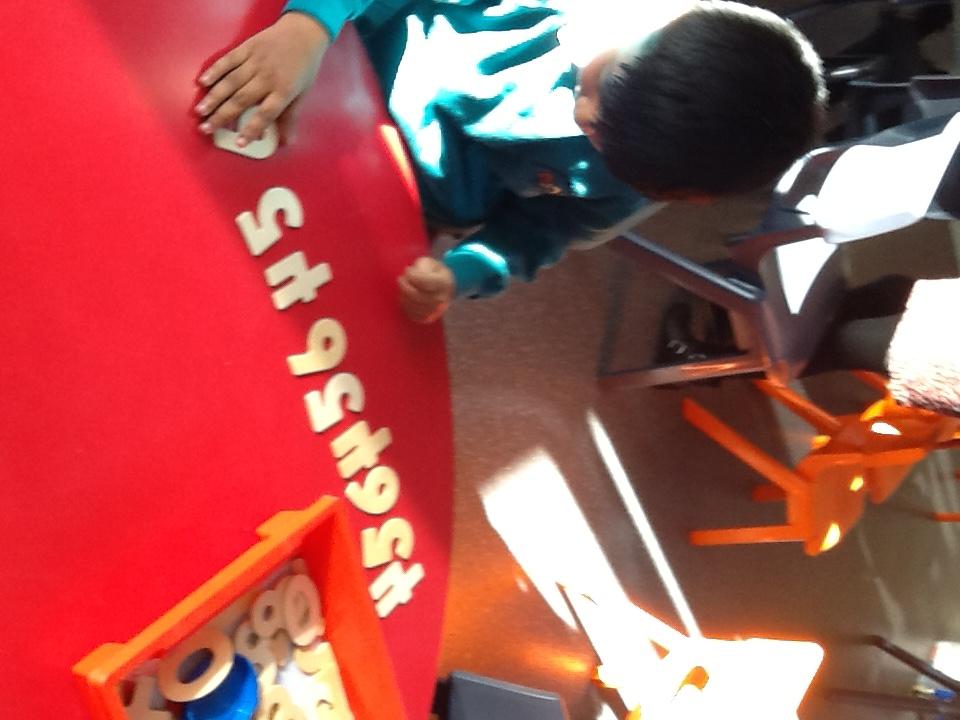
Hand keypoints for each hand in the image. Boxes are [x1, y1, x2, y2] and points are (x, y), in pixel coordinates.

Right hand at [196, 12, 329, 145]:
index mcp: (283, 91)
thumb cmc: (303, 66)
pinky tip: (202, 82)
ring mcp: (255, 61)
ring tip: (201, 111)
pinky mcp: (247, 48)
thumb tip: (285, 142)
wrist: (303, 32)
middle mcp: (267, 77)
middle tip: (206, 128)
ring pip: (231, 82)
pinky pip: (228, 61)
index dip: (251, 129)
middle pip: (241, 100)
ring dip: (214, 97)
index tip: (239, 143)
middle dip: (222, 116)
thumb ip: (290, 118)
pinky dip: (215, 71)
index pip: (265, 115)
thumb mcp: (302, 94)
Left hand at [398, 257, 454, 322]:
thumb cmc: (432, 272)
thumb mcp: (429, 263)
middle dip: (405, 287)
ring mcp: (436, 310)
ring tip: (402, 287)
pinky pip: (413, 315)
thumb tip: (412, 274)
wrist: (441, 286)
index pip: (425, 282)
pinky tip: (403, 297)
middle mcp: (442, 298)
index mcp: (444, 282)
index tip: (407, 270)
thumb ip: (421, 266)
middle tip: (401, 279)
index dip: (412, 276)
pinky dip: (405, 306)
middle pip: (419, 296)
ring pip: (415, 307)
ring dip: (404, 296)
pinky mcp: (428, 317)